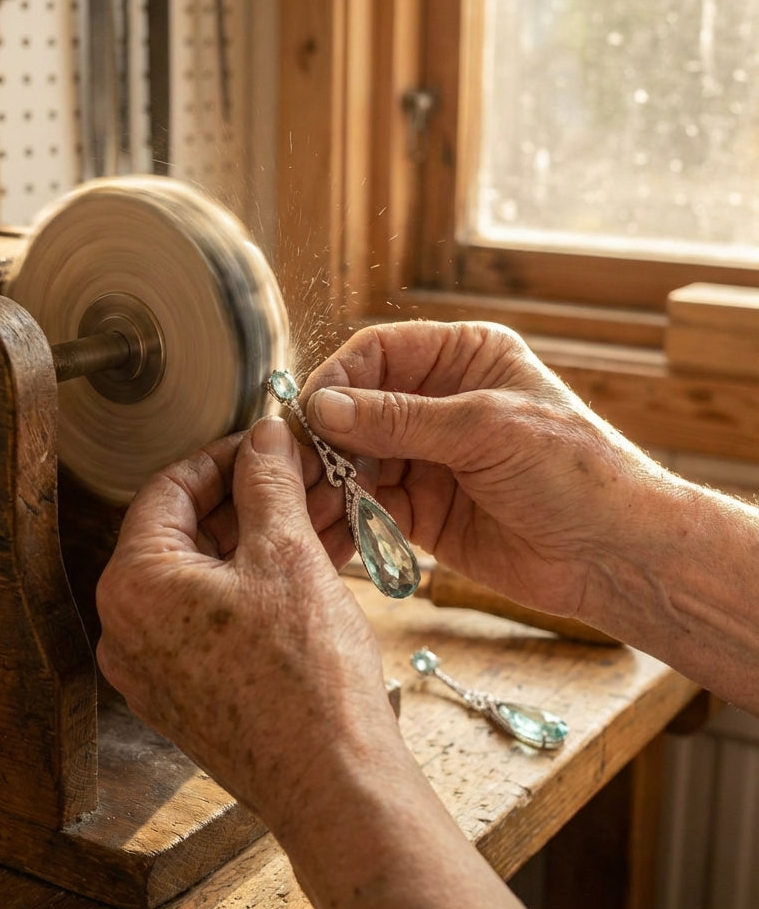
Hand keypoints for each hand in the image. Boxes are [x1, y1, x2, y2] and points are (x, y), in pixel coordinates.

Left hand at [96, 413, 534, 908]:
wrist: (335, 785)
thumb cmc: (306, 679)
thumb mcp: (287, 554)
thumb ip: (267, 481)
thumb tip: (263, 435)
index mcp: (134, 586)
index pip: (167, 490)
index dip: (223, 456)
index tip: (263, 441)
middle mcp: (130, 629)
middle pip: (188, 532)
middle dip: (251, 496)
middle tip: (299, 471)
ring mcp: (157, 666)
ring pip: (209, 574)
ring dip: (263, 536)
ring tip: (318, 506)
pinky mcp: (190, 692)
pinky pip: (218, 615)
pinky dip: (259, 582)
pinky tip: (313, 554)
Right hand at [301, 321, 665, 619]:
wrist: (615, 556)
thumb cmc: (574, 472)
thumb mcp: (484, 430)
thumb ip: (399, 419)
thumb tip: (321, 407)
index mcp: (463, 358)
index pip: (379, 353)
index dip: (338, 379)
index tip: (308, 413)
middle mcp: (439, 402)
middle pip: (357, 408)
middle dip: (325, 437)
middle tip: (293, 466)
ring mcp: (428, 457)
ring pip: (355, 459)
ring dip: (327, 481)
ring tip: (302, 504)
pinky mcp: (421, 509)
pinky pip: (368, 505)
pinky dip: (345, 516)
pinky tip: (325, 529)